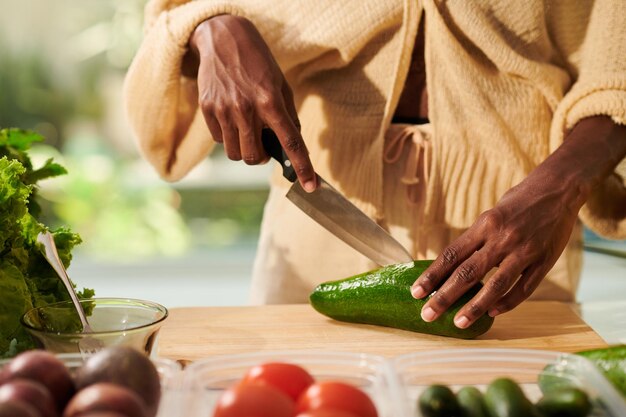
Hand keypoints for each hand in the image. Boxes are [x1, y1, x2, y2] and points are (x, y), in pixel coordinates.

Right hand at [187, 15, 316, 191]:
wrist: (223, 38)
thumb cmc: (258, 62)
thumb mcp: (281, 84)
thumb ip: (287, 115)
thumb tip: (292, 143)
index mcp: (270, 102)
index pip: (290, 142)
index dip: (302, 167)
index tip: (311, 186)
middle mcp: (246, 109)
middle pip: (254, 158)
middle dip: (261, 158)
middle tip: (263, 144)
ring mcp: (224, 110)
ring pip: (235, 153)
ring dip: (244, 149)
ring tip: (246, 129)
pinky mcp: (207, 109)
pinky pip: (219, 140)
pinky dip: (227, 136)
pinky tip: (231, 118)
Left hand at [411, 116, 625, 327]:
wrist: (558, 188)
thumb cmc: (519, 201)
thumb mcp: (491, 214)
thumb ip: (476, 239)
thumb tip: (452, 265)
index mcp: (484, 224)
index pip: (452, 254)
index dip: (432, 275)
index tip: (416, 292)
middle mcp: (502, 238)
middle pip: (468, 272)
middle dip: (445, 296)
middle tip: (428, 314)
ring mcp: (524, 251)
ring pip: (496, 285)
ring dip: (475, 307)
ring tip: (458, 323)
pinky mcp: (544, 261)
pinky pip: (523, 288)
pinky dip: (507, 302)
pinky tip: (492, 313)